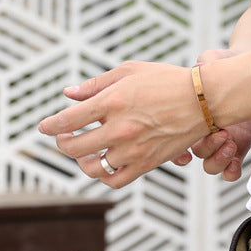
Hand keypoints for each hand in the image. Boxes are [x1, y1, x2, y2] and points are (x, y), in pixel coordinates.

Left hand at [38, 61, 209, 187]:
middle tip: (65, 138)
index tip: (45, 127)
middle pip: (73, 147)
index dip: (49, 126)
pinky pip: (115, 180)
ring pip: (91, 167)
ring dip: (81, 161)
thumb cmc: (170, 80)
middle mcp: (119, 128)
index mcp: (112, 102)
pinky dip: (104, 175)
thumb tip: (69, 94)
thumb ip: (97, 83)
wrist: (205, 98)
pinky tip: (106, 164)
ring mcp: (133, 148)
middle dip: (63, 142)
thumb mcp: (131, 70)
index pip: (66, 121)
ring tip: (85, 153)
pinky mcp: (147, 162)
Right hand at [170, 48, 250, 181]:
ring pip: (210, 165)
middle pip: (194, 153)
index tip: (185, 151)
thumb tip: (201, 66)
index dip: (175, 150)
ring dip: (218, 158)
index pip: (171, 140)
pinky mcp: (239, 146)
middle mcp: (200, 132)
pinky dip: (230, 170)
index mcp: (185, 116)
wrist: (246, 65)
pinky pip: (230, 171)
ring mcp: (219, 141)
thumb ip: (200, 66)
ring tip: (230, 141)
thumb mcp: (208, 62)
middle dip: (206, 147)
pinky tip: (235, 161)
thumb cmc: (222, 64)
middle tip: (221, 133)